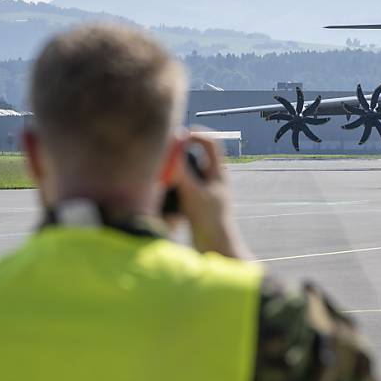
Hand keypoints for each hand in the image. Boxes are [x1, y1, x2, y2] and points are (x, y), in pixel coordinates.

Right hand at [172, 133, 251, 259]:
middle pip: (198, 153)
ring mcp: (205, 191)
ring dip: (176, 168)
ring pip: (189, 170)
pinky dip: (174, 184)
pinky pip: (184, 186)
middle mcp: (213, 179)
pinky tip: (163, 190)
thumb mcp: (194, 193)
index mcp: (218, 173)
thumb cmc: (209, 220)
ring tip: (162, 170)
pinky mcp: (197, 203)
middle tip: (164, 148)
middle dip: (181, 149)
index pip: (211, 142)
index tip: (177, 134)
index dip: (196, 133)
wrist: (215, 246)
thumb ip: (183, 171)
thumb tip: (172, 149)